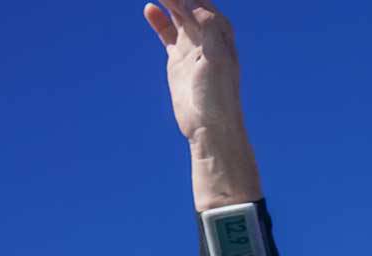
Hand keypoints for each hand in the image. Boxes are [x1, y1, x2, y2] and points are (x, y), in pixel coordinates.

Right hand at [143, 1, 245, 141]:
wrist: (209, 127)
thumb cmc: (217, 95)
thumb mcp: (216, 59)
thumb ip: (207, 28)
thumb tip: (193, 2)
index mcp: (222, 33)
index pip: (202, 2)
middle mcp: (208, 37)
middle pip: (188, 4)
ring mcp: (192, 47)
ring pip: (177, 15)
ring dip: (167, 1)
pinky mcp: (179, 59)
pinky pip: (167, 32)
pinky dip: (159, 20)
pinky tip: (149, 8)